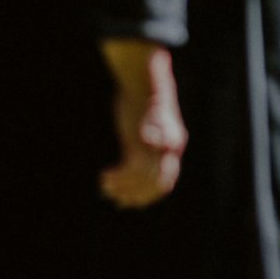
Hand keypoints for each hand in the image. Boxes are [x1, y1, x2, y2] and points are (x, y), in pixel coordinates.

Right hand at [100, 47, 185, 208]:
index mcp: (174, 143)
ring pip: (142, 179)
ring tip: (106, 188)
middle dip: (136, 196)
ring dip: (123, 188)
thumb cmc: (144, 96)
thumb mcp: (154, 119)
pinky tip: (105, 177)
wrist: (144, 76)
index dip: (148, 195)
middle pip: (157, 184)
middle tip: (117, 200)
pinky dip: (117, 177)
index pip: (166, 181)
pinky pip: (131, 169)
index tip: (131, 201)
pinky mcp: (142, 139)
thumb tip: (144, 147)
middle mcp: (170, 147)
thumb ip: (152, 137)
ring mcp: (156, 144)